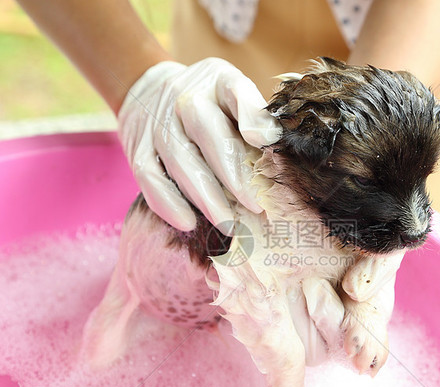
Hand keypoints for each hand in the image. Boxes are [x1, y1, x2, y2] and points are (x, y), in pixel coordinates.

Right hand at [118, 58, 280, 233]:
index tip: (268, 141)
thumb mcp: (236, 95)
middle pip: (207, 131)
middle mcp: (183, 96)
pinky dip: (168, 202)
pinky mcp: (138, 148)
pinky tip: (188, 222)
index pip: (235, 89)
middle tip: (255, 206)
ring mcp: (157, 122)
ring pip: (180, 159)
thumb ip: (256, 116)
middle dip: (233, 173)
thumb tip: (272, 140)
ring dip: (205, 196)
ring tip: (228, 224)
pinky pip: (149, 177)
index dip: (252, 114)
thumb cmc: (208, 103)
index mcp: (217, 80)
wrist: (148, 90)